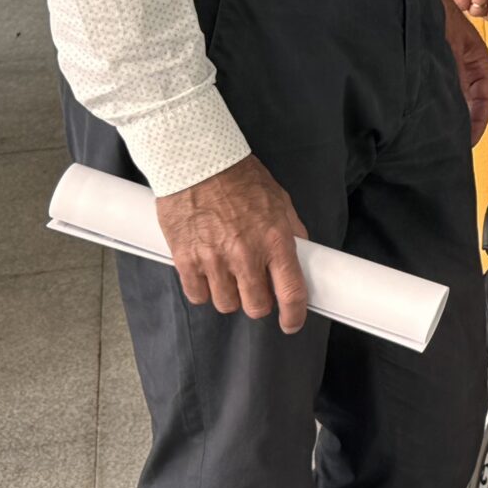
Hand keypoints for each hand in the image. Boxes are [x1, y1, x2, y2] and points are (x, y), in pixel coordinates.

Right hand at [155, 156, 311, 330]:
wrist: (198, 164)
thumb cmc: (241, 179)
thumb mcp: (279, 201)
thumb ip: (291, 232)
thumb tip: (302, 256)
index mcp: (275, 240)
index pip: (290, 291)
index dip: (294, 315)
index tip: (292, 323)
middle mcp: (245, 255)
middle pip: (255, 307)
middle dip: (259, 304)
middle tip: (256, 290)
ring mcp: (214, 260)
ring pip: (225, 304)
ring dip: (230, 296)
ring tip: (230, 275)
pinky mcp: (185, 260)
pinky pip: (197, 295)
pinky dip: (204, 290)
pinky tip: (208, 274)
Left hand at [437, 0, 487, 143]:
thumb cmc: (439, 11)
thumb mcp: (450, 48)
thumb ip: (455, 77)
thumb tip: (458, 106)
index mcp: (479, 63)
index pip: (486, 100)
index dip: (478, 122)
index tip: (468, 139)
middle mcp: (465, 68)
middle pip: (470, 103)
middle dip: (463, 122)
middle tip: (453, 142)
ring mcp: (449, 68)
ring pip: (454, 98)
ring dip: (449, 113)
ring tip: (440, 131)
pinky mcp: (433, 67)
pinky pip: (439, 91)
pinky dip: (435, 103)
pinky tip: (424, 113)